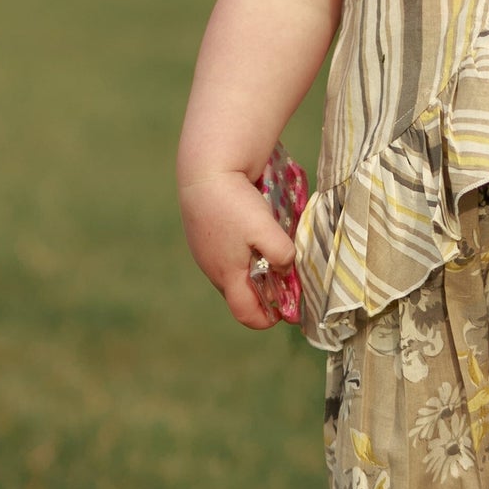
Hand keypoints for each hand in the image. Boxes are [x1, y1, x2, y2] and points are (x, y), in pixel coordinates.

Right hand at [180, 169, 295, 329]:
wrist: (205, 169)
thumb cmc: (235, 202)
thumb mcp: (266, 229)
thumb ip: (281, 255)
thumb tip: (285, 269)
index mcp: (227, 275)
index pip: (247, 315)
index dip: (268, 319)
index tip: (286, 309)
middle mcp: (212, 269)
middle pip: (240, 295)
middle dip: (264, 293)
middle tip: (285, 278)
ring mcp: (204, 253)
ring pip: (233, 273)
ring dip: (253, 272)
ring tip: (271, 252)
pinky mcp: (202, 236)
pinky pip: (225, 256)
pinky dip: (241, 254)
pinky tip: (252, 233)